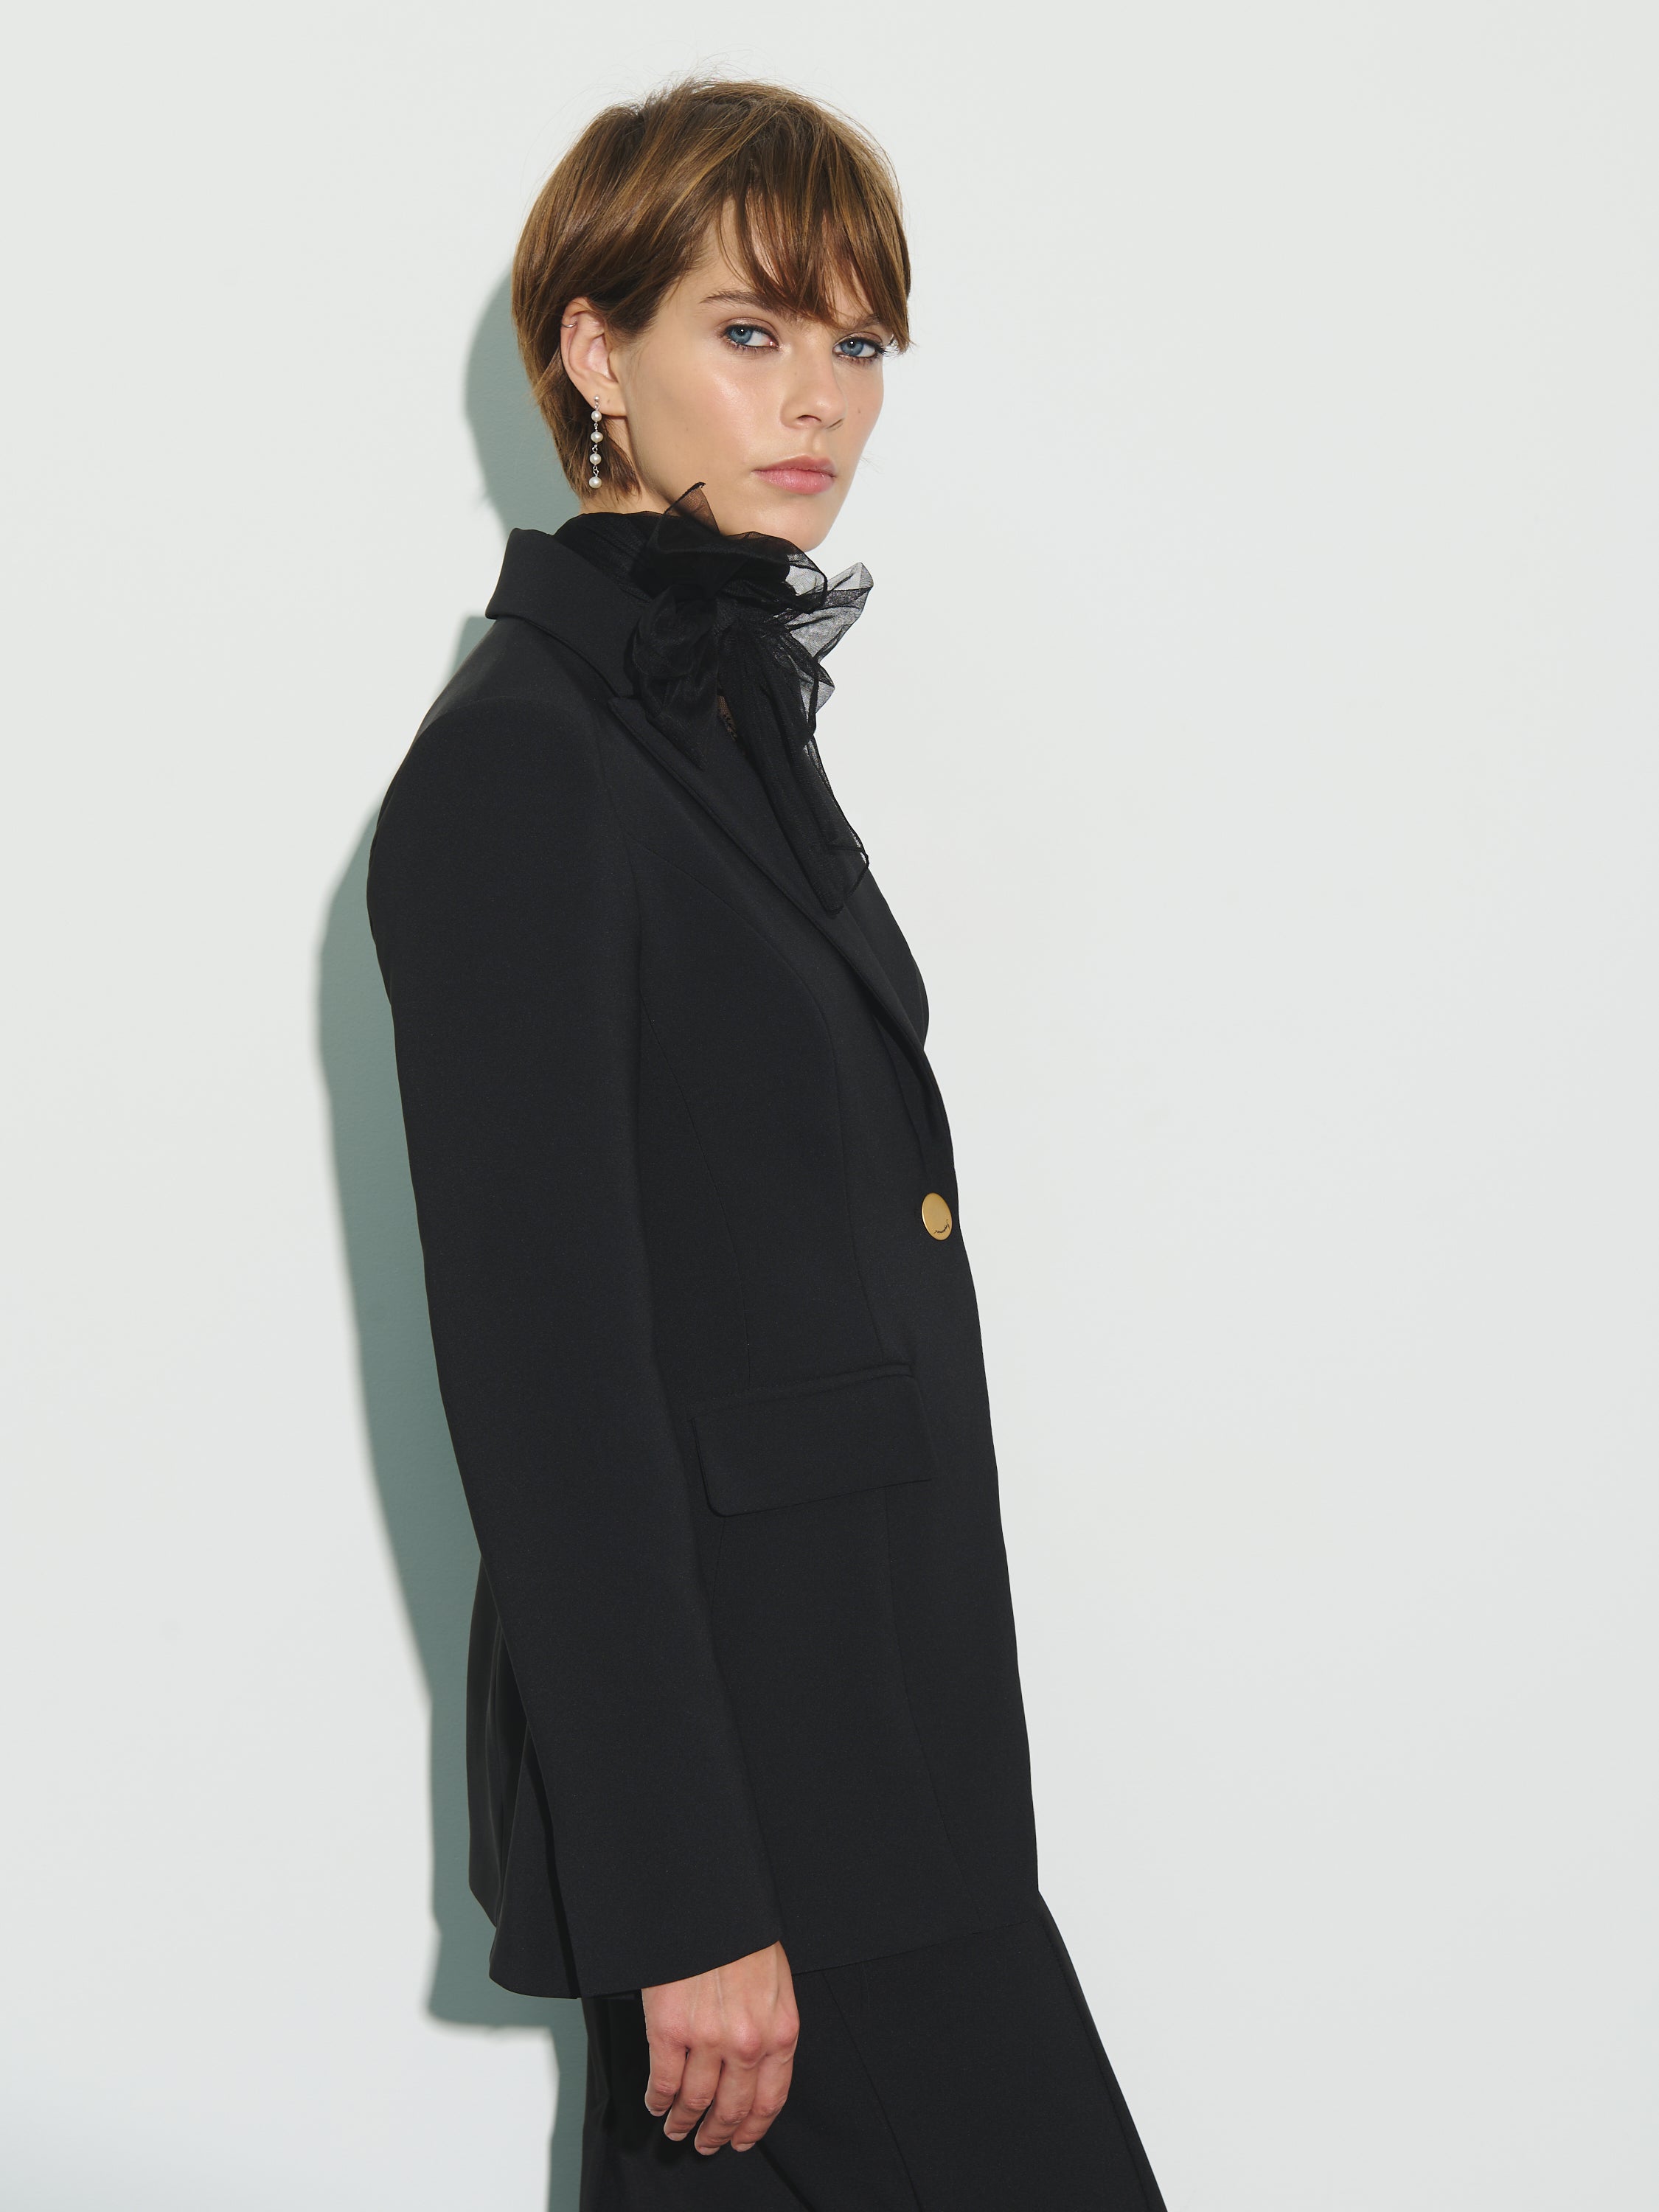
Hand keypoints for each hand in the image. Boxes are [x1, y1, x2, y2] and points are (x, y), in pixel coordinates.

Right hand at [641, 1940, 798, 2154]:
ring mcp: (707, 2040)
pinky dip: (658, 2099)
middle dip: (717, 2133)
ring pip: (695, 2101)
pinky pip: (663, 2082)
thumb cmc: (743, 1937)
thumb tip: (758, 2066)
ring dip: (684, 2121)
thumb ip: (770, 2027)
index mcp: (779, 2032)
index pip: (770, 2099)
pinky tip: (656, 2104)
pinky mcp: (669, 2031)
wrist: (712, 1905)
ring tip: (677, 2128)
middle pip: (731, 2108)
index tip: (741, 2140)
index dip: (753, 2127)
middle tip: (706, 2143)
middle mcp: (747, 2044)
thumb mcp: (775, 1984)